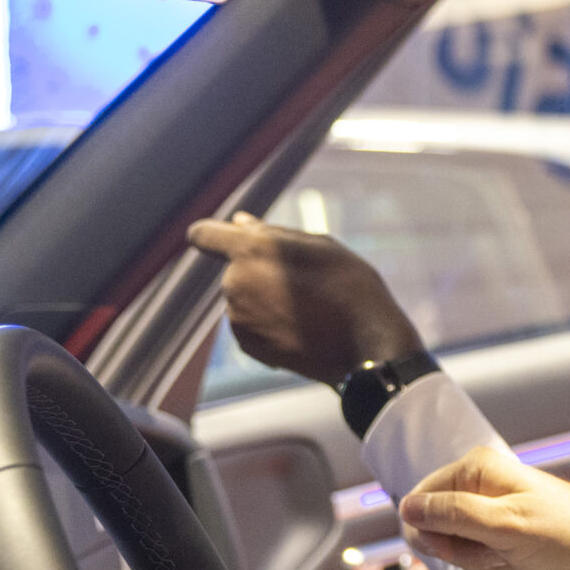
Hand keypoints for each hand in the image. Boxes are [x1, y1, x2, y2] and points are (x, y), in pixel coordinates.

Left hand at [187, 212, 422, 385]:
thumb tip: (240, 223)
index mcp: (250, 250)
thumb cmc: (348, 286)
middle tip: (303, 281)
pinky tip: (302, 327)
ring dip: (265, 299)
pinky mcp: (247, 346)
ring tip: (307, 306)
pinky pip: (251, 325)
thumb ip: (271, 234)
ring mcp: (238, 318)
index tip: (217, 239)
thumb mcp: (317, 246)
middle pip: (236, 269)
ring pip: (244, 298)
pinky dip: (268, 325)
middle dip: (259, 271)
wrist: (365, 344)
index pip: (204, 235)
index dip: (210, 235)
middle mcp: (235, 283)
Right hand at [399, 446, 569, 569]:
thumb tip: (408, 506)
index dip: (428, 529)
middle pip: (437, 528)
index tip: (448, 547)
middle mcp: (480, 488)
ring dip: (481, 563)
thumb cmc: (563, 534)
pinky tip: (519, 564)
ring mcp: (490, 516)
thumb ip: (451, 514)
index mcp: (477, 469)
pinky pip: (476, 562)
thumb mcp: (501, 524)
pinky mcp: (499, 540)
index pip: (421, 498)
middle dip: (461, 550)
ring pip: (456, 550)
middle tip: (494, 550)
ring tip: (514, 556)